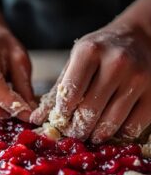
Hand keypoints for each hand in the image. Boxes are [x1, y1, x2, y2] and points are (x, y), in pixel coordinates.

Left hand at [31, 23, 150, 142]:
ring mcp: (138, 78)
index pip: (70, 92)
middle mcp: (116, 62)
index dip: (62, 113)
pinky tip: (110, 131)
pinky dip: (118, 135)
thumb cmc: (101, 51)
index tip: (61, 121)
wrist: (138, 38)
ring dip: (96, 136)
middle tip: (74, 135)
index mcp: (90, 51)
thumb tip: (37, 120)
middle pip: (90, 111)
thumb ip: (58, 89)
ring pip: (112, 123)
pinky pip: (133, 126)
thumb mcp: (77, 61)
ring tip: (90, 136)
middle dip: (77, 130)